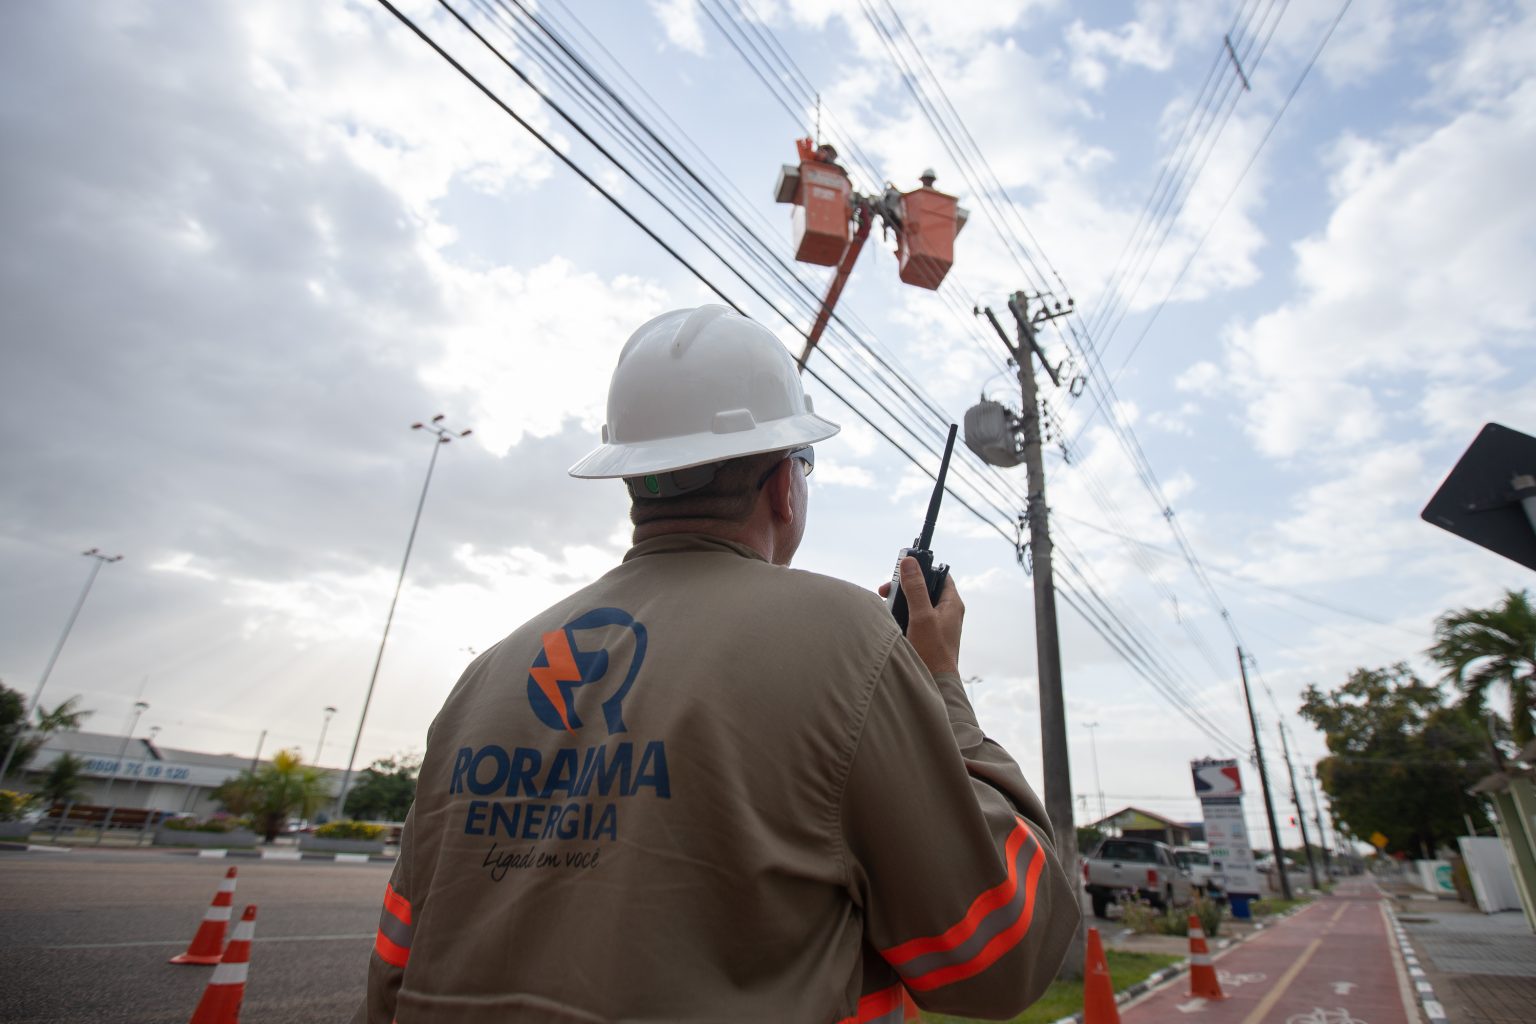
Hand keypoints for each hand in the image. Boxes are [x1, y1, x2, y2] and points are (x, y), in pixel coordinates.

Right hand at [877, 557, 963, 676]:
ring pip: (917, 603)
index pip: (940, 575)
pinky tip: (891, 619)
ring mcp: (938, 624)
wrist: (935, 684)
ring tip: (886, 605)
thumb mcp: (921, 616)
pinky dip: (902, 615)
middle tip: (886, 590)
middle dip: (905, 587)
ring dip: (901, 602)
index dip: (923, 569)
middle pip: (925, 589)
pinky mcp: (928, 636)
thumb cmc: (932, 652)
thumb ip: (915, 589)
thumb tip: (909, 562)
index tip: (905, 568)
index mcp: (952, 604)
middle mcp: (947, 612)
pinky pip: (914, 618)